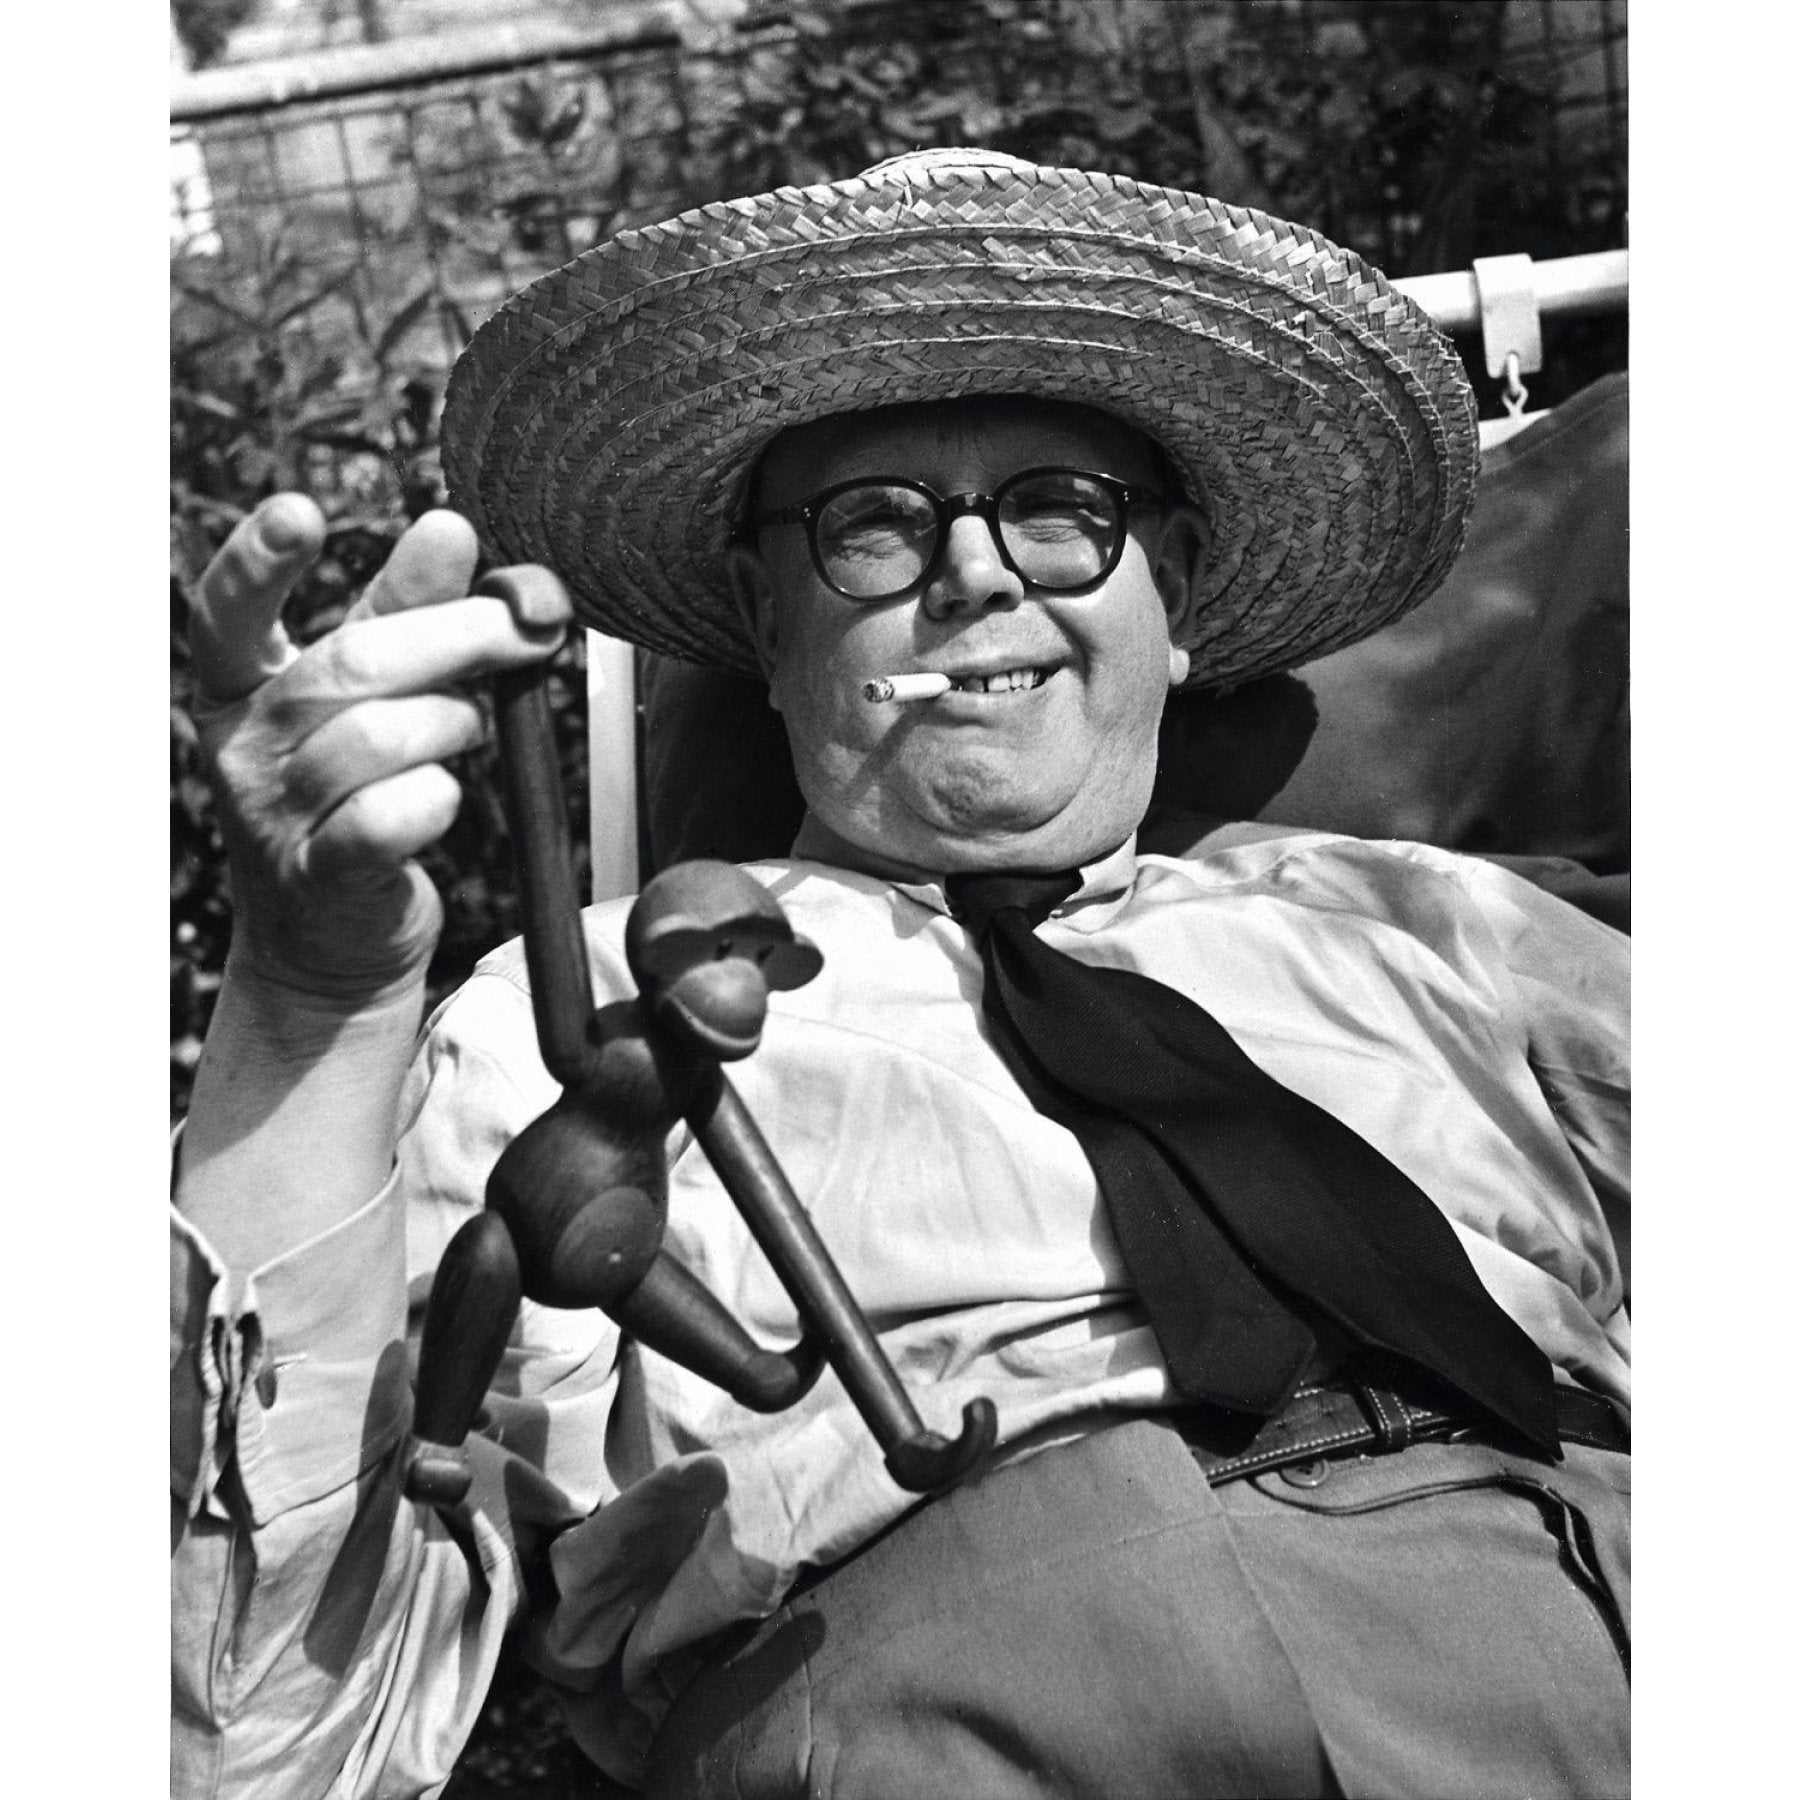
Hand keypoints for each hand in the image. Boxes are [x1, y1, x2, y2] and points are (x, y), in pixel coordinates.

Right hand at [186, 494, 571, 998]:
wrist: (333, 936)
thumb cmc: (358, 791)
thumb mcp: (372, 691)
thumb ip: (407, 610)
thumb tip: (449, 527)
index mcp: (242, 685)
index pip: (228, 612)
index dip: (258, 562)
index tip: (300, 512)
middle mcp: (243, 744)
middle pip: (351, 666)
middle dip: (457, 635)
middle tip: (523, 627)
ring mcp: (273, 815)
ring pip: (379, 738)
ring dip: (451, 724)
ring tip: (464, 732)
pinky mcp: (321, 875)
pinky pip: (390, 816)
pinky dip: (435, 798)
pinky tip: (441, 797)